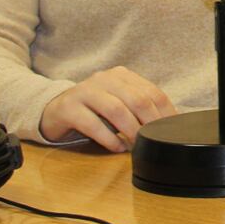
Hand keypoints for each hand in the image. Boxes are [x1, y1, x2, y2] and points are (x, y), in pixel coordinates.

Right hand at [39, 67, 176, 151]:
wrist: (53, 109)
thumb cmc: (93, 110)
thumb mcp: (118, 103)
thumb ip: (138, 108)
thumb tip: (167, 126)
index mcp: (122, 75)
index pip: (152, 92)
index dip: (165, 113)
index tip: (171, 131)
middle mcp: (105, 78)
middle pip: (137, 100)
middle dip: (149, 123)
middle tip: (154, 141)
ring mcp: (85, 91)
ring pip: (116, 110)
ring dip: (130, 131)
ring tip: (136, 146)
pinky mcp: (68, 108)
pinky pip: (93, 124)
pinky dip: (108, 138)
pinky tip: (117, 148)